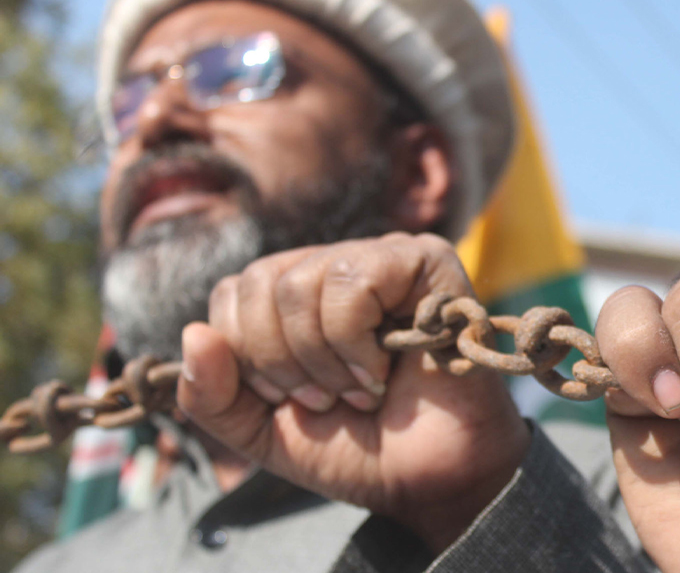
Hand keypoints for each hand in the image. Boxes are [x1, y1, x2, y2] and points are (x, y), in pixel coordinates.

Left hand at [176, 232, 529, 551]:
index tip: (291, 400)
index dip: (247, 357)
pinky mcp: (425, 260)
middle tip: (327, 399)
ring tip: (360, 389)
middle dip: (280, 362)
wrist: (431, 478)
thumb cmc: (357, 449)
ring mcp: (381, 258)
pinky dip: (355, 342)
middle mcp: (336, 265)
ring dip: (322, 360)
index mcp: (296, 295)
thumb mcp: (262, 431)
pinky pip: (352, 282)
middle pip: (259, 283)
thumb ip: (211, 395)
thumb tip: (191, 332)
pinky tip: (384, 369)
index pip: (232, 293)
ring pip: (298, 284)